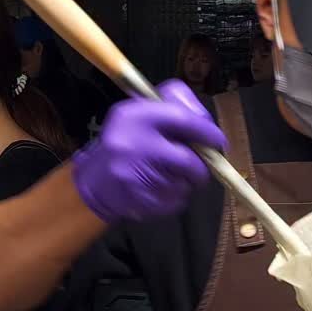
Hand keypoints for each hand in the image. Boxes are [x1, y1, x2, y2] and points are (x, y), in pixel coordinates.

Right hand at [72, 79, 226, 222]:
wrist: (93, 184)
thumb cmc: (124, 144)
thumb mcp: (138, 114)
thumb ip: (171, 109)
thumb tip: (205, 122)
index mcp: (133, 116)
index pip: (181, 120)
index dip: (206, 131)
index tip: (218, 140)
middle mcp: (133, 145)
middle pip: (187, 161)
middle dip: (200, 168)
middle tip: (198, 169)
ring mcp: (135, 177)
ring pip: (183, 184)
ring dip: (184, 182)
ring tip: (166, 176)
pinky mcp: (140, 201)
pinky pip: (175, 201)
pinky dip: (175, 197)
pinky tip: (157, 190)